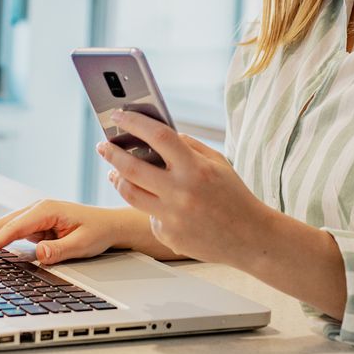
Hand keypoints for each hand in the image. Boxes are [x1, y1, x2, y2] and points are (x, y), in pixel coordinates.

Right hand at [0, 198, 141, 264]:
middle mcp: (35, 209)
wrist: (109, 224)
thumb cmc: (97, 232)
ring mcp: (32, 216)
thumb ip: (59, 250)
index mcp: (46, 210)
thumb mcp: (82, 244)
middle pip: (0, 225)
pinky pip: (5, 229)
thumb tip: (38, 255)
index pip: (13, 228)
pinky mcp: (32, 224)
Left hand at [98, 110, 268, 265]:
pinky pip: (148, 215)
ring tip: (115, 172)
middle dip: (111, 153)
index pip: (158, 136)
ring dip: (118, 179)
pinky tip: (157, 203)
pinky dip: (149, 205)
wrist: (250, 238)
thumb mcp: (217, 163)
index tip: (118, 115)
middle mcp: (181, 193)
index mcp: (195, 168)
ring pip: (129, 193)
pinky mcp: (168, 236)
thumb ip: (188, 146)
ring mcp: (172, 217)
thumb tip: (155, 134)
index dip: (134, 122)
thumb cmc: (234, 196)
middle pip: (131, 168)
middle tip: (103, 146)